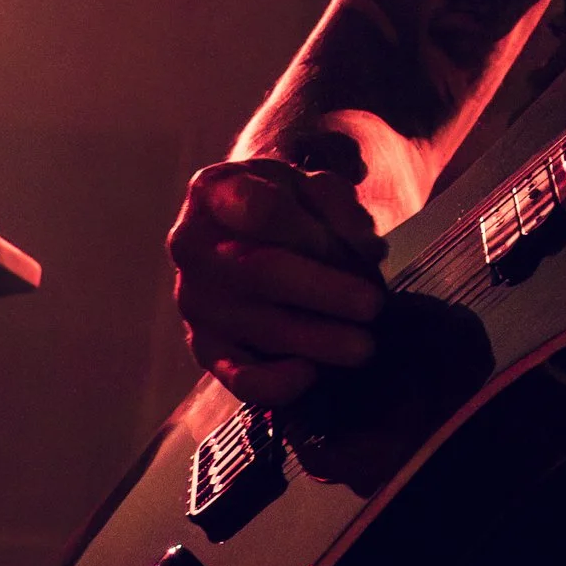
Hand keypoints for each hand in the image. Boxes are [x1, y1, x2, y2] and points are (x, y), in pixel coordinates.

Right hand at [168, 155, 386, 407]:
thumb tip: (366, 250)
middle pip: (262, 272)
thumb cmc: (283, 202)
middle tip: (373, 306)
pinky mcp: (204, 346)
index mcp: (214, 191)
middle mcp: (192, 247)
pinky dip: (276, 382)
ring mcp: (195, 300)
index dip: (314, 231)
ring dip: (319, 339)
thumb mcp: (310, 182)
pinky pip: (238, 375)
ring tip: (363, 345)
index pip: (259, 208)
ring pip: (260, 325)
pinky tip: (311, 373)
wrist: (241, 227)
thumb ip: (339, 207)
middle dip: (326, 292)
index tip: (362, 247)